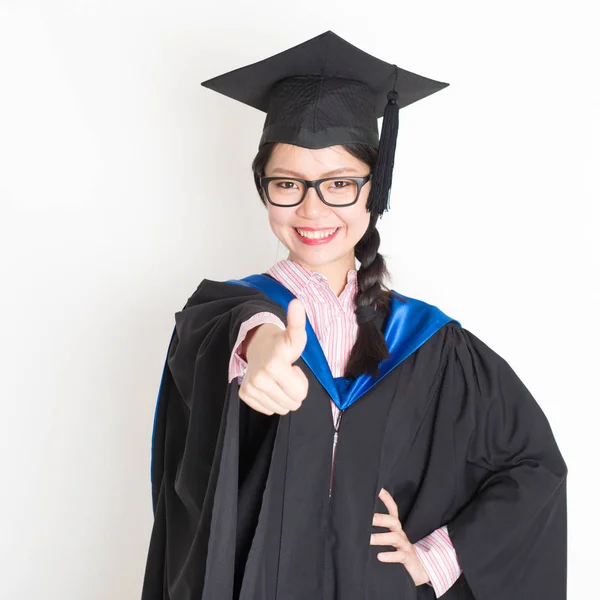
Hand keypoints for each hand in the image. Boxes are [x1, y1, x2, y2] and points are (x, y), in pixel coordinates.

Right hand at [239, 299, 308, 414]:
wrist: (257, 345)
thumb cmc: (282, 344)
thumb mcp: (294, 335)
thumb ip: (298, 322)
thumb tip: (297, 302)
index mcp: (274, 365)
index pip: (300, 394)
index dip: (301, 382)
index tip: (293, 368)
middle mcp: (259, 379)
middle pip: (292, 404)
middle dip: (293, 390)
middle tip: (286, 373)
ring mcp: (250, 388)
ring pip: (280, 409)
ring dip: (283, 395)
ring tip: (278, 378)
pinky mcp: (245, 394)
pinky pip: (267, 409)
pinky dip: (271, 400)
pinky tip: (269, 384)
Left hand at [370, 488, 430, 586]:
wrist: (419, 572)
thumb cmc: (399, 553)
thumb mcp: (390, 541)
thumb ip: (378, 533)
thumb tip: (358, 524)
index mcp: (396, 528)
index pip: (393, 509)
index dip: (387, 499)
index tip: (378, 489)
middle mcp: (400, 534)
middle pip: (393, 521)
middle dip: (380, 518)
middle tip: (367, 519)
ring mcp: (405, 546)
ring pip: (395, 537)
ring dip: (381, 537)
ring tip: (369, 539)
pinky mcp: (408, 559)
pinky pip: (401, 556)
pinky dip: (390, 556)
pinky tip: (380, 556)